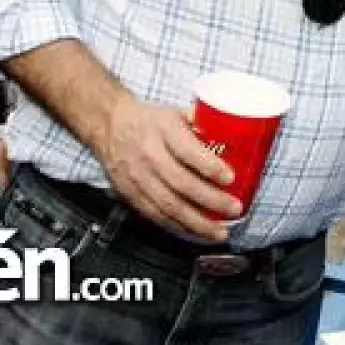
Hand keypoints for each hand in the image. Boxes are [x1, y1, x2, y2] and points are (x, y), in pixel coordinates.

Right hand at [97, 93, 239, 241]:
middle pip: (182, 184)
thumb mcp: (176, 112)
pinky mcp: (131, 194)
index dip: (210, 167)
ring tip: (218, 232)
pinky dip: (177, 227)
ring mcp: (138, 177)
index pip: (188, 151)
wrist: (109, 125)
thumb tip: (235, 131)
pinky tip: (194, 232)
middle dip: (211, 201)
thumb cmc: (147, 119)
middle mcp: (150, 155)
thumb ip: (204, 122)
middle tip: (233, 209)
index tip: (230, 178)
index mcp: (164, 130)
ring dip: (197, 223)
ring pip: (169, 205)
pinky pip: (155, 215)